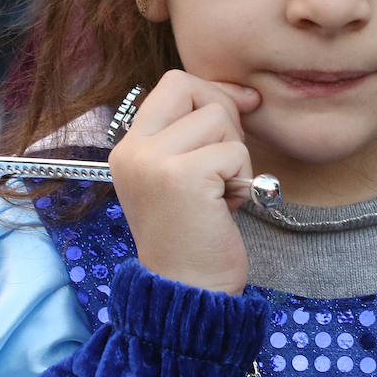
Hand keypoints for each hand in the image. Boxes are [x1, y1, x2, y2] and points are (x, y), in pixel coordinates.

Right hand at [108, 70, 260, 294]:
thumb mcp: (183, 176)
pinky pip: (234, 152)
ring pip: (218, 119)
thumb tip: (246, 95)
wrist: (187, 292)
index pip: (172, 84)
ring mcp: (154, 161)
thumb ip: (197, 134)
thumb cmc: (194, 236)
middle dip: (224, 116)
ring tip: (220, 193)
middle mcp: (133, 150)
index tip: (242, 108)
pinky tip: (225, 207)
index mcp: (129, 148)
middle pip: (190, 87)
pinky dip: (243, 179)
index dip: (211, 90)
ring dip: (235, 155)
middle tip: (226, 164)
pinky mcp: (183, 176)